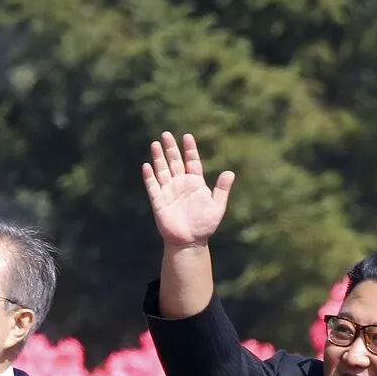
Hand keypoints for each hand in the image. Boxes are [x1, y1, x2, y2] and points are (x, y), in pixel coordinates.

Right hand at [142, 132, 234, 247]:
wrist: (190, 241)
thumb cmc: (205, 225)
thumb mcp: (217, 206)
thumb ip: (222, 189)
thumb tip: (230, 172)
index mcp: (195, 183)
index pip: (191, 161)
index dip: (190, 149)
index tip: (187, 136)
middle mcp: (180, 184)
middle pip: (174, 161)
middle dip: (170, 148)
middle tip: (166, 134)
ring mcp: (169, 191)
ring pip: (162, 170)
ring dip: (158, 157)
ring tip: (155, 144)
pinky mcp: (159, 201)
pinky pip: (152, 186)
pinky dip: (149, 176)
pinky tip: (146, 166)